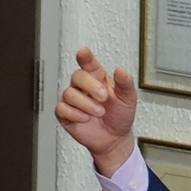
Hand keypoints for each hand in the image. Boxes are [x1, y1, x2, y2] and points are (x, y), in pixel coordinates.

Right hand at [55, 46, 139, 175]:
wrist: (114, 139)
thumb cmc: (120, 116)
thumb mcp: (128, 99)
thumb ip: (125, 84)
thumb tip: (120, 70)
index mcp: (97, 78)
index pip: (88, 63)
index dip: (85, 57)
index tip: (83, 52)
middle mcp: (83, 86)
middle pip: (77, 76)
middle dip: (90, 87)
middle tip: (104, 98)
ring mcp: (72, 100)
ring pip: (69, 93)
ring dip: (85, 104)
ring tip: (98, 112)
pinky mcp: (65, 114)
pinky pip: (61, 108)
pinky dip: (75, 114)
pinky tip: (85, 119)